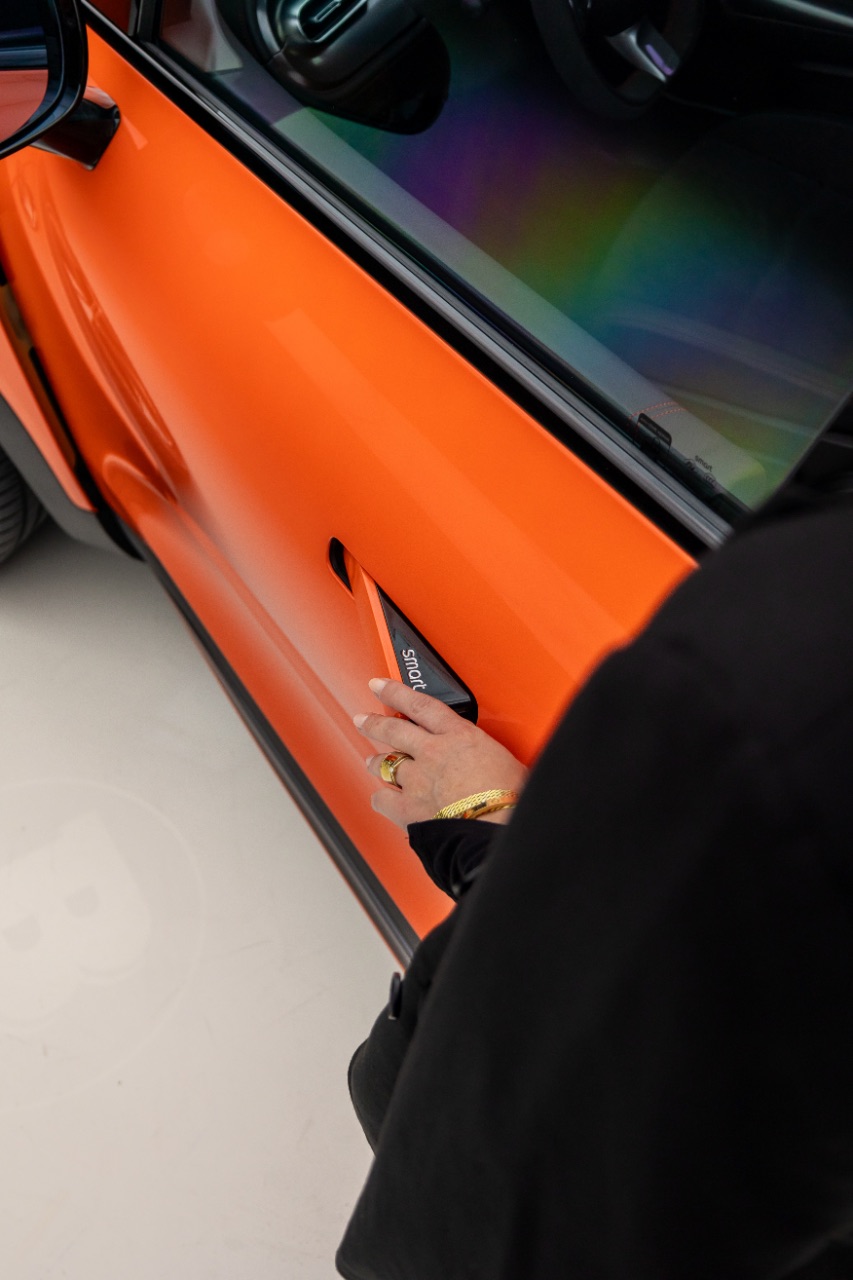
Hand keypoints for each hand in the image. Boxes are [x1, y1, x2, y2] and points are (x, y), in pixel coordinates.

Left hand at [354, 678, 528, 830]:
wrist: (497, 829)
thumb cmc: (512, 798)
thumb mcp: (509, 763)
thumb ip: (491, 759)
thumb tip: (500, 765)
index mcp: (460, 736)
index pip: (421, 705)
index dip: (396, 692)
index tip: (381, 685)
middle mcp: (433, 753)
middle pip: (394, 730)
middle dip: (374, 723)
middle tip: (363, 719)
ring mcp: (418, 780)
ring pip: (386, 763)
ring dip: (376, 761)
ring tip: (371, 761)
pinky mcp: (409, 808)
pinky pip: (383, 799)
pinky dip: (381, 798)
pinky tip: (382, 798)